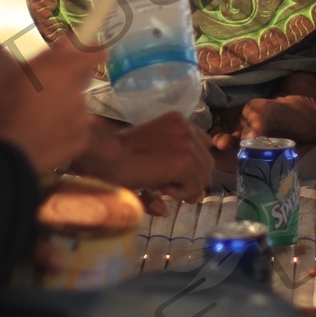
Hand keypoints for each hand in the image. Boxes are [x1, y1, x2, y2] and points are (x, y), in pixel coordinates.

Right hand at [0, 36, 105, 174]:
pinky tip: (48, 134)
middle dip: (70, 83)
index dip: (94, 54)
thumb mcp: (22, 74)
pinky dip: (67, 130)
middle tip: (48, 92)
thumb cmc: (9, 107)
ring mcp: (82, 118)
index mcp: (65, 72)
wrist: (11, 151)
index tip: (90, 54)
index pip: (96, 56)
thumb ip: (51, 55)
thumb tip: (72, 38)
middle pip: (83, 82)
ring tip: (41, 118)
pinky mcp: (82, 140)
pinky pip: (78, 129)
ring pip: (78, 106)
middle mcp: (79, 93)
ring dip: (66, 108)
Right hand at [71, 112, 214, 201]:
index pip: (204, 146)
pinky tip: (159, 186)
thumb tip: (194, 196)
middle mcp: (187, 128)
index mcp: (179, 120)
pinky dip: (179, 195)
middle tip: (164, 183)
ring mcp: (188, 144)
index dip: (192, 165)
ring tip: (159, 183)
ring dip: (183, 188)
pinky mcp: (185, 163)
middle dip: (190, 179)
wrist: (107, 156)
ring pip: (203, 179)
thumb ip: (174, 164)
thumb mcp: (152, 152)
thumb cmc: (119, 156)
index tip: (171, 172)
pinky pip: (195, 189)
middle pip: (207, 165)